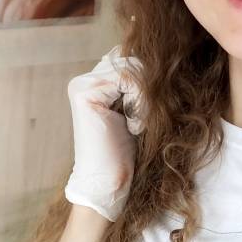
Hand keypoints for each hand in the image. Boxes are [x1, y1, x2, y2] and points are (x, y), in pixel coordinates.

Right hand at [63, 46, 144, 221]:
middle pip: (133, 61)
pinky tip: (133, 126)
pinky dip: (140, 103)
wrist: (111, 184)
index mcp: (96, 82)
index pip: (132, 60)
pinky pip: (128, 79)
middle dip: (148, 91)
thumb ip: (141, 86)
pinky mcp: (85, 93)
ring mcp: (82, 85)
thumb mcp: (139, 111)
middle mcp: (85, 80)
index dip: (148, 85)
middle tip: (142, 122)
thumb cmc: (128, 153)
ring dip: (145, 98)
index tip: (145, 116)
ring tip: (138, 124)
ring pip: (133, 69)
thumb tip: (159, 57)